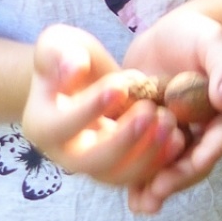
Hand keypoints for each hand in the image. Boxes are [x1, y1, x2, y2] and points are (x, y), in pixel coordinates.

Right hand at [20, 24, 185, 195]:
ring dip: (147, 154)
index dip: (89, 109)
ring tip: (169, 122)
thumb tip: (73, 68)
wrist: (87, 80)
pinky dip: (160, 162)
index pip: (61, 126)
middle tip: (150, 111)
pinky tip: (180, 138)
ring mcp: (94, 166)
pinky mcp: (121, 168)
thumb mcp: (58, 44)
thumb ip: (60, 53)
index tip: (119, 86)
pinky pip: (139, 176)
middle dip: (123, 139)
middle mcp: (64, 154)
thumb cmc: (70, 58)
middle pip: (90, 162)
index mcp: (41, 126)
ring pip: (118, 175)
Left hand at [122, 9, 221, 213]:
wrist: (171, 36)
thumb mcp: (213, 42)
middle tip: (151, 196)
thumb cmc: (198, 35)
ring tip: (139, 204)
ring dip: (156, 188)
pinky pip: (152, 160)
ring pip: (172, 168)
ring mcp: (181, 136)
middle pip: (194, 164)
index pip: (216, 144)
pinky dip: (141, 177)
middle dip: (173, 182)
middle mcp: (206, 131)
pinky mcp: (157, 135)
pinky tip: (126, 193)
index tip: (170, 178)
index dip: (194, 164)